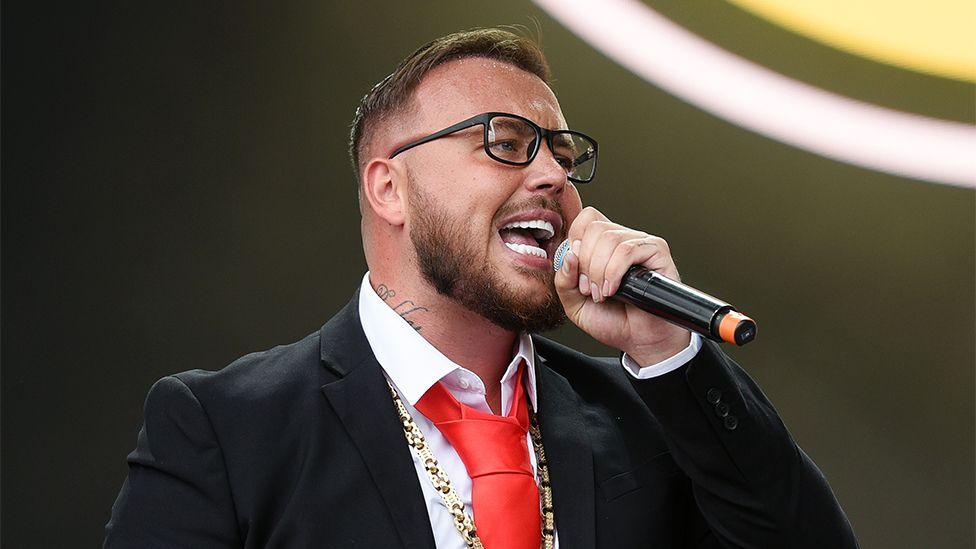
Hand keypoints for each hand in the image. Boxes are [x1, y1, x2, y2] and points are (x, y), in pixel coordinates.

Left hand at [554, 206, 690, 365]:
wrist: (640, 342)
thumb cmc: (613, 321)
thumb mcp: (574, 303)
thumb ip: (564, 280)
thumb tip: (570, 254)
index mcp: (603, 246)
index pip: (586, 220)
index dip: (575, 241)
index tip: (577, 272)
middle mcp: (622, 240)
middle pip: (595, 228)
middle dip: (586, 263)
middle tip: (590, 289)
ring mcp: (640, 244)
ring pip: (610, 238)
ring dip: (599, 271)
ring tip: (603, 294)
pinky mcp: (657, 252)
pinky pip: (628, 250)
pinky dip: (614, 272)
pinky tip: (614, 290)